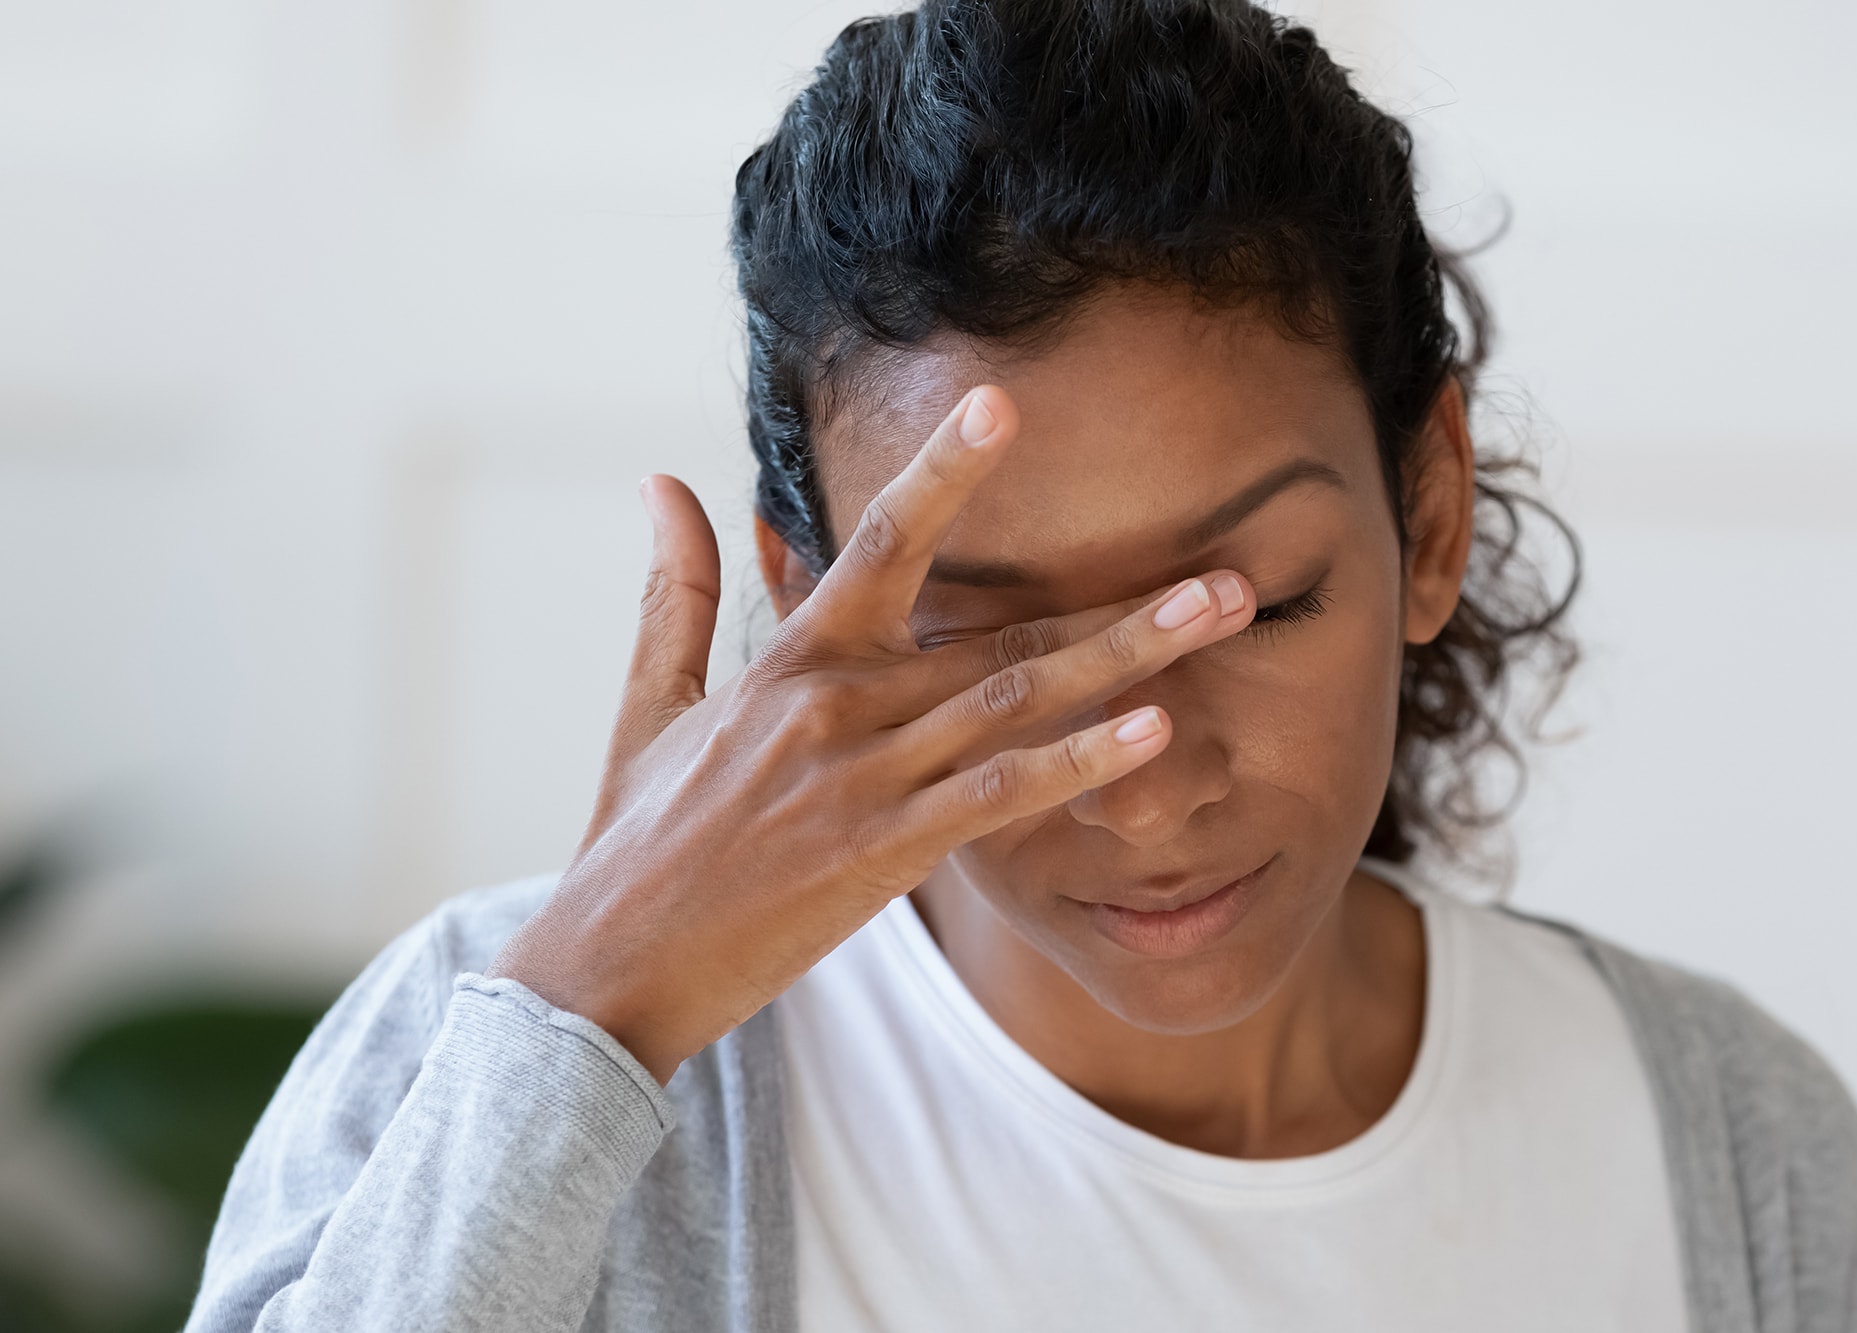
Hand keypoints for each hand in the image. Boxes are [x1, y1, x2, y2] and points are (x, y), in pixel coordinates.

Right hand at [487, 386, 1256, 1081]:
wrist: (608, 965)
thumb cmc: (634, 839)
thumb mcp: (648, 703)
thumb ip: (679, 590)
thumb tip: (661, 481)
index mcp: (791, 660)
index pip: (881, 543)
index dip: (945, 471)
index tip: (1004, 407)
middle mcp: (839, 705)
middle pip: (997, 629)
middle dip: (1118, 599)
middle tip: (1226, 568)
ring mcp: (868, 779)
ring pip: (1017, 699)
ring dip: (1128, 659)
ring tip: (1219, 620)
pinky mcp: (884, 853)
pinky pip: (999, 797)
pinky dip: (1078, 763)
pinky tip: (1154, 734)